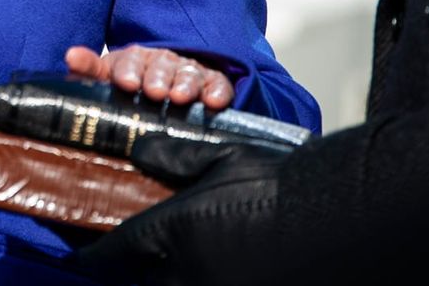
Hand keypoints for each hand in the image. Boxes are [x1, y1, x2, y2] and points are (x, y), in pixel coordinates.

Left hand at [65, 45, 233, 108]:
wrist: (166, 89)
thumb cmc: (130, 85)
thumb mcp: (107, 77)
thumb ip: (88, 69)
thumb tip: (70, 55)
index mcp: (135, 59)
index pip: (130, 61)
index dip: (128, 71)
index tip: (126, 83)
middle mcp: (163, 62)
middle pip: (161, 66)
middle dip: (158, 78)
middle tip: (155, 92)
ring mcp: (189, 71)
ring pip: (189, 74)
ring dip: (185, 85)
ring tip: (180, 97)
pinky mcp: (213, 83)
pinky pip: (218, 84)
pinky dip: (217, 91)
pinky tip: (214, 102)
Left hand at [70, 133, 292, 285]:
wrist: (345, 220)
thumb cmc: (282, 186)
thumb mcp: (221, 157)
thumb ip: (171, 157)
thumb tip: (138, 154)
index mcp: (170, 234)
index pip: (108, 254)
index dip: (90, 250)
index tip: (83, 246)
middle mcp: (185, 275)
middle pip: (139, 279)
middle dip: (136, 264)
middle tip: (136, 245)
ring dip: (168, 274)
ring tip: (178, 252)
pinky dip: (200, 279)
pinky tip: (215, 261)